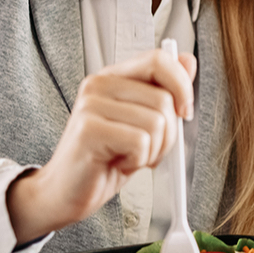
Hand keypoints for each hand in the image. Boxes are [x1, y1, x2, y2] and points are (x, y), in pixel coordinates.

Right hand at [7, 48, 196, 242]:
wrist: (65, 192)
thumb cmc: (105, 159)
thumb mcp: (143, 122)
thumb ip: (164, 91)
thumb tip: (188, 61)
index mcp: (114, 77)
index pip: (159, 60)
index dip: (182, 86)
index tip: (184, 112)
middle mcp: (99, 84)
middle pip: (164, 98)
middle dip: (168, 134)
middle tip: (148, 149)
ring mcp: (91, 105)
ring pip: (156, 122)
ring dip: (154, 150)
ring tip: (131, 157)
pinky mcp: (89, 129)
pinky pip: (140, 142)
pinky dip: (139, 160)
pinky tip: (120, 163)